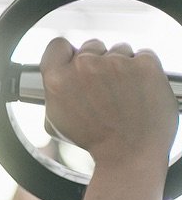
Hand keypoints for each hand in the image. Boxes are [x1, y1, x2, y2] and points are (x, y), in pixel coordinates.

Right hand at [40, 37, 177, 170]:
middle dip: (99, 62)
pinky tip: (140, 90)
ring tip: (125, 92)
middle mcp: (85, 67)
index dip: (68, 54)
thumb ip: (56, 91)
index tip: (76, 61)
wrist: (129, 153)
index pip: (58, 46)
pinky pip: (145, 55)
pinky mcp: (144, 64)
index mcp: (58, 79)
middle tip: (106, 87)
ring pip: (120, 50)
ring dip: (123, 66)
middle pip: (92, 46)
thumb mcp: (58, 119)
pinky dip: (145, 70)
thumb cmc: (96, 140)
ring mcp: (116, 63)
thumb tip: (61, 74)